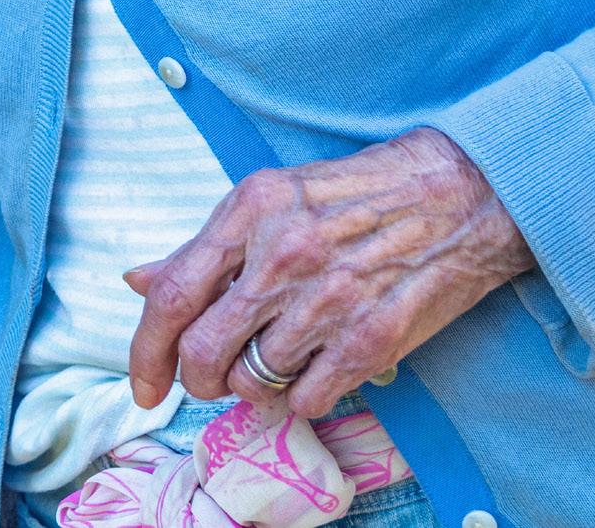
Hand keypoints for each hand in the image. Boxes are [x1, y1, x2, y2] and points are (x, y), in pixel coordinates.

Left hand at [124, 127, 532, 422]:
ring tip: (279, 358)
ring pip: (253, 383)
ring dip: (256, 386)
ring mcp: (327, 301)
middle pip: (202, 352)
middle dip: (198, 379)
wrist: (457, 193)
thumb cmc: (358, 194)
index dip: (144, 350)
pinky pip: (307, 401)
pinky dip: (304, 397)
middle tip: (214, 377)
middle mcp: (282, 254)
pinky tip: (318, 367)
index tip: (143, 385)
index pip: (171, 294)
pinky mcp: (370, 341)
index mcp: (250, 208)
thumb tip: (137, 279)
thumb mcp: (274, 197)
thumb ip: (205, 246)